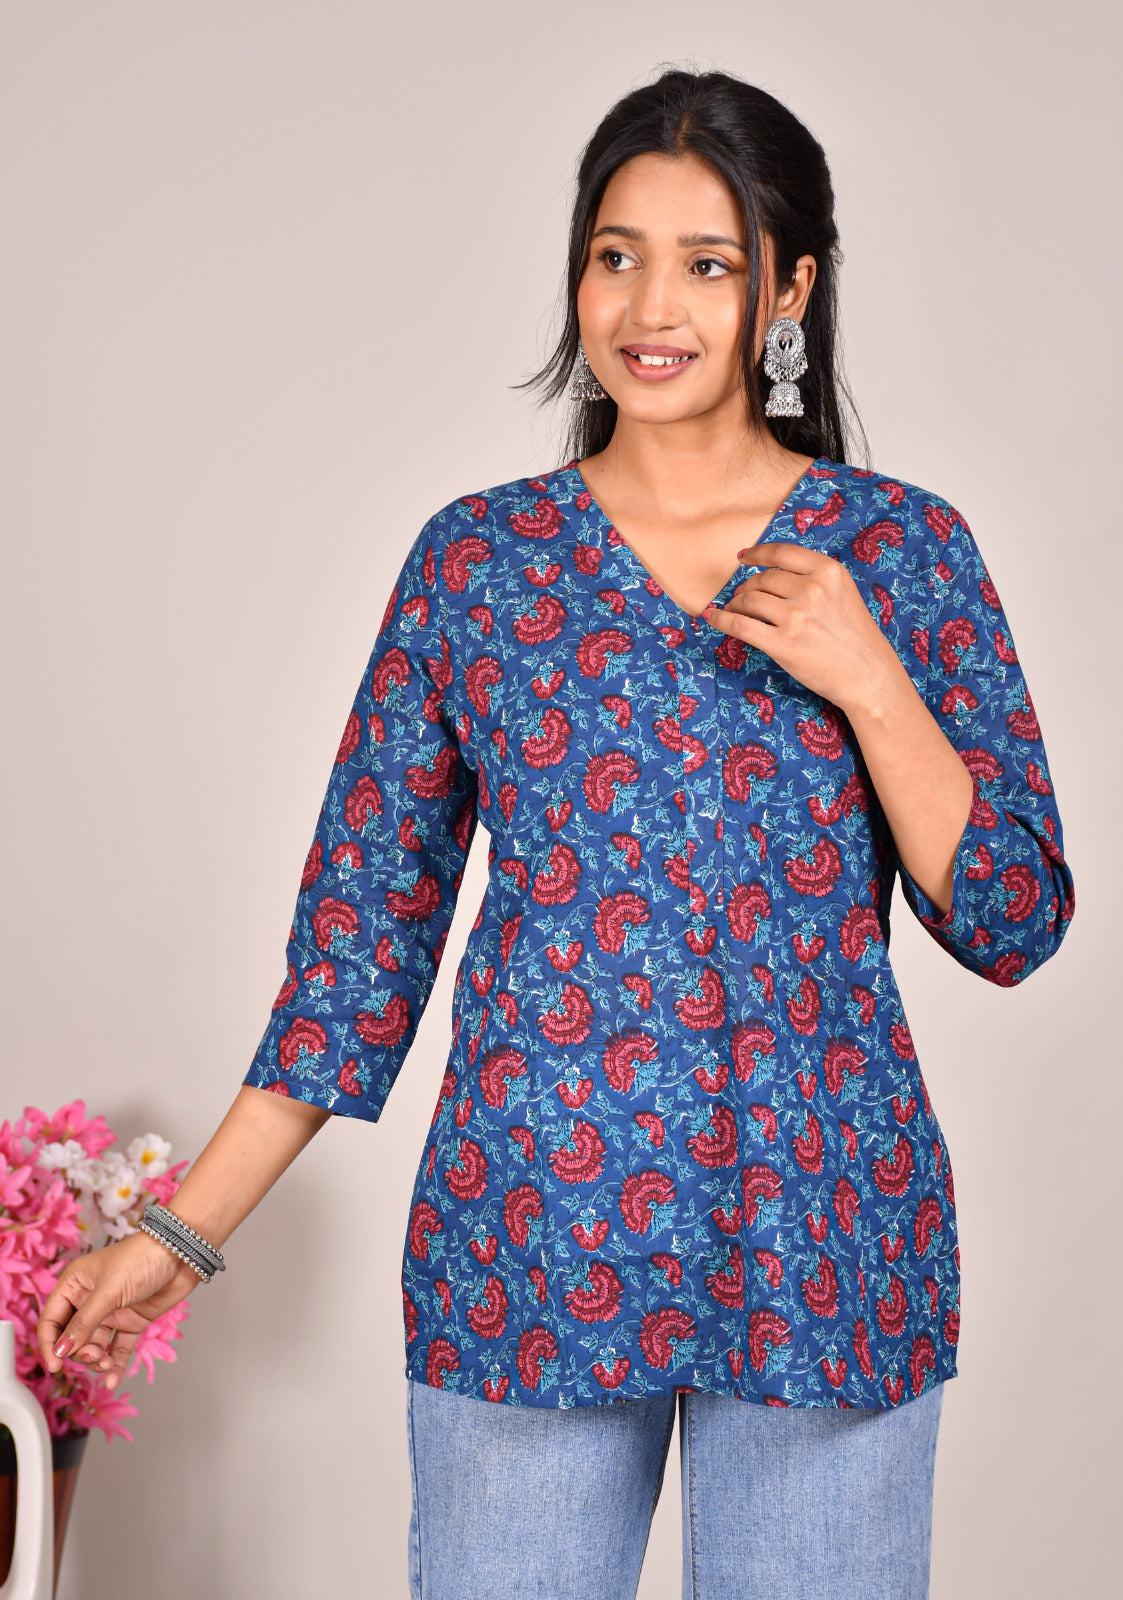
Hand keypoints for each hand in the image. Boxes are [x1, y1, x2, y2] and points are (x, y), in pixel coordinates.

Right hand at [37, 1230, 202, 1390]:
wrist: (182, 1252)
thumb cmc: (141, 1258)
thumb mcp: (108, 1291)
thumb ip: (84, 1322)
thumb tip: (61, 1350)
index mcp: (75, 1284)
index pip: (52, 1319)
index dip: (50, 1344)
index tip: (55, 1365)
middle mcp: (90, 1299)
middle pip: (72, 1337)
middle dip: (80, 1352)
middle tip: (95, 1357)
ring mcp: (112, 1311)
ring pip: (94, 1346)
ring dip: (98, 1360)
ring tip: (108, 1365)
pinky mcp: (132, 1321)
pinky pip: (118, 1348)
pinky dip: (115, 1365)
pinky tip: (113, 1380)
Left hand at [703, 540, 905, 714]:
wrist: (868, 675)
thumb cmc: (856, 638)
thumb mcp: (843, 594)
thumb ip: (814, 579)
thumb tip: (769, 573)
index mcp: (829, 572)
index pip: (782, 553)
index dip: (757, 553)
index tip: (743, 558)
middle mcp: (812, 590)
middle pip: (763, 579)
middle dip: (748, 588)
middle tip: (744, 598)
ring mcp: (796, 617)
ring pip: (749, 600)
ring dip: (737, 605)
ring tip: (737, 611)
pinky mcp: (782, 644)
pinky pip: (739, 625)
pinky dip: (721, 620)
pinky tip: (713, 618)